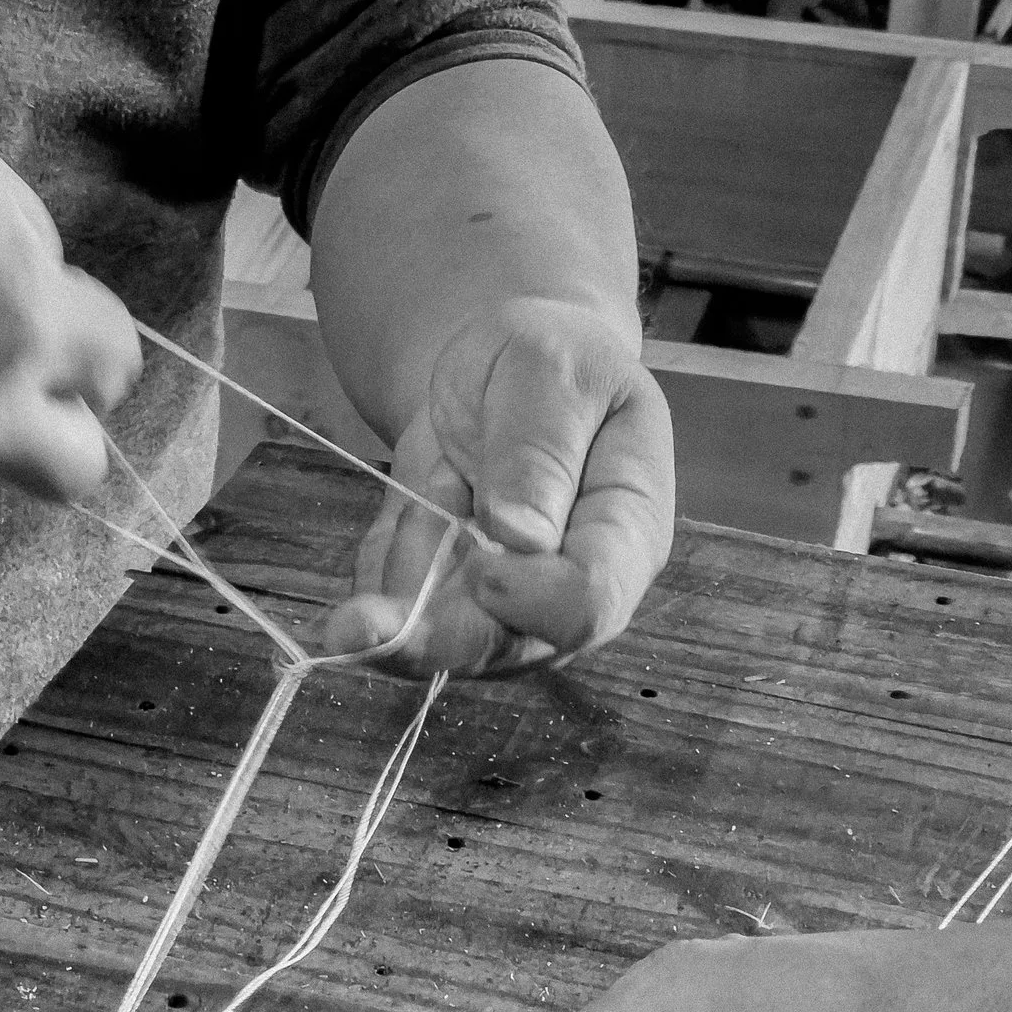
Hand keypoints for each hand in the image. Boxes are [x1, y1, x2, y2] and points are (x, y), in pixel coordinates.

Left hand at [318, 298, 673, 675]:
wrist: (503, 379)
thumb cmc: (548, 364)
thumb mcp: (548, 370)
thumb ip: (540, 449)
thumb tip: (520, 538)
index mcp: (628, 536)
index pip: (587, 607)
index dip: (523, 593)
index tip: (478, 542)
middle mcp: (572, 598)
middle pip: (499, 648)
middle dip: (427, 610)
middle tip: (392, 553)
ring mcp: (510, 618)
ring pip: (432, 637)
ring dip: (409, 558)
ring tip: (444, 475)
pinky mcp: (449, 617)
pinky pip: (392, 616)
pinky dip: (383, 562)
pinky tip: (413, 510)